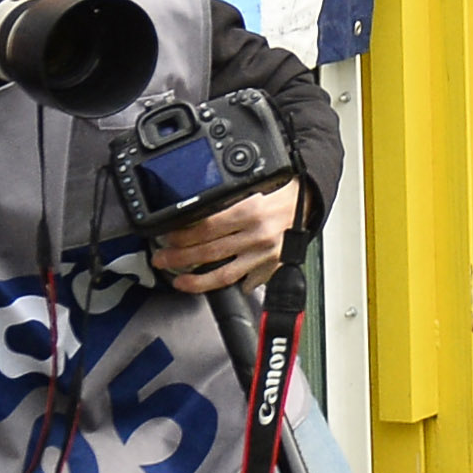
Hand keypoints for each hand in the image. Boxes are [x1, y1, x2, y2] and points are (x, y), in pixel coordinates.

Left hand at [148, 177, 300, 295]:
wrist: (310, 201)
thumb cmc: (283, 191)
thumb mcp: (253, 187)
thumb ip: (227, 202)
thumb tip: (194, 215)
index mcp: (251, 211)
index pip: (206, 227)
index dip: (182, 235)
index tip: (167, 238)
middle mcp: (257, 236)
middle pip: (209, 251)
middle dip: (179, 257)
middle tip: (161, 259)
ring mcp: (264, 255)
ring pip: (223, 274)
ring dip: (196, 280)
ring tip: (178, 280)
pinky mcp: (271, 268)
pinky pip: (246, 282)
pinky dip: (230, 285)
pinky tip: (214, 285)